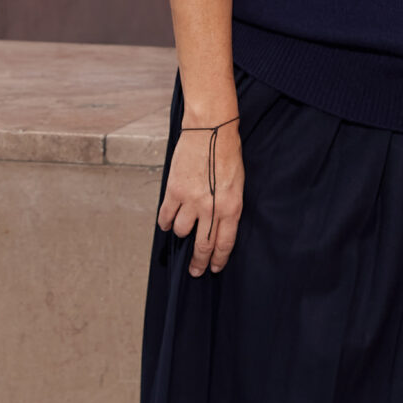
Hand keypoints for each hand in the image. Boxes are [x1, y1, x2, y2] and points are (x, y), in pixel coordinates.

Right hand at [158, 116, 243, 275]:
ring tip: (182, 230)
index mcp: (231, 208)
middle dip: (199, 262)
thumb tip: (216, 226)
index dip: (218, 259)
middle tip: (195, 271)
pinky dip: (165, 222)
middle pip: (202, 246)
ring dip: (181, 233)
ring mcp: (190, 201)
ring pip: (181, 231)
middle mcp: (211, 209)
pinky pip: (166, 216)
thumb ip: (228, 208)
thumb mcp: (237, 185)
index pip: (224, 244)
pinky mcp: (174, 191)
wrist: (211, 130)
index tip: (214, 268)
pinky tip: (167, 223)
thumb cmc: (228, 154)